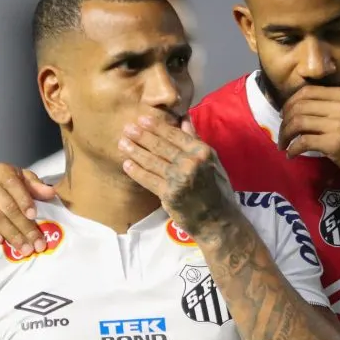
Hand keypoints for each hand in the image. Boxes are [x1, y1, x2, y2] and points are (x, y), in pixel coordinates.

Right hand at [0, 163, 55, 254]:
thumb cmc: (8, 190)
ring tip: (23, 248)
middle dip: (23, 226)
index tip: (34, 216)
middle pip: (6, 205)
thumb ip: (37, 187)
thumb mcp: (24, 184)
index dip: (24, 201)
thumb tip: (50, 192)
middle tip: (35, 243)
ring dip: (11, 234)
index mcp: (2, 170)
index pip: (14, 185)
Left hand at [119, 116, 237, 236]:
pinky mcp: (169, 194)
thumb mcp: (212, 161)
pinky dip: (136, 171)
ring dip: (134, 151)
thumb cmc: (216, 190)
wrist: (217, 221)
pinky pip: (148, 179)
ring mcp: (179, 179)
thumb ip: (195, 140)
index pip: (175, 135)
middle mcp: (191, 162)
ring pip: (151, 161)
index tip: (142, 119)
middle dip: (141, 136)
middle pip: (160, 146)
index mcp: (202, 151)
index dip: (157, 127)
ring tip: (122, 143)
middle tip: (127, 128)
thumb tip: (184, 119)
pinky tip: (127, 164)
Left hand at [279, 86, 339, 186]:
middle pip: (299, 106)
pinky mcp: (336, 143)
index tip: (284, 116)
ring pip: (298, 122)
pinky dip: (293, 149)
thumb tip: (298, 107)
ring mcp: (339, 123)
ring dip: (285, 135)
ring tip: (284, 144)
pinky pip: (304, 142)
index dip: (289, 103)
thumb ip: (332, 106)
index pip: (307, 91)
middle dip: (284, 121)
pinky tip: (292, 154)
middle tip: (282, 133)